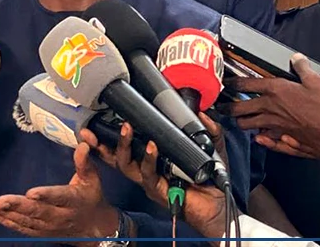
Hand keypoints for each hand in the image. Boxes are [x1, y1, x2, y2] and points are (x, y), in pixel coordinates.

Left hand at [0, 142, 118, 244]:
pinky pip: (21, 228)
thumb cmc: (90, 198)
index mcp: (73, 200)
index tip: (32, 193)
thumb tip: (82, 144)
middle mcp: (60, 216)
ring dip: (7, 214)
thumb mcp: (92, 179)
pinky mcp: (40, 232)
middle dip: (18, 206)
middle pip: (38, 211)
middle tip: (1, 200)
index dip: (46, 195)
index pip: (59, 197)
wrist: (95, 229)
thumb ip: (84, 162)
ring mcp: (49, 226)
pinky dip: (6, 221)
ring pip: (26, 221)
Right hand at [84, 125, 227, 238]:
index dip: (113, 137)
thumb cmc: (211, 181)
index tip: (102, 121)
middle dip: (105, 143)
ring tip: (127, 129)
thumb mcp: (212, 149)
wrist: (219, 206)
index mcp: (154, 160)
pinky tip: (151, 147)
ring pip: (128, 165)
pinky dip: (149, 160)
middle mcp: (147, 171)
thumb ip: (209, 130)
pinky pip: (149, 175)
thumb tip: (203, 113)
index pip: (129, 147)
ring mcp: (151, 182)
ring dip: (125, 146)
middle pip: (118, 157)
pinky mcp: (159, 191)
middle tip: (100, 126)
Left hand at [222, 55, 319, 161]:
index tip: (226, 82)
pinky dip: (259, 138)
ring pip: (247, 125)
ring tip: (238, 119)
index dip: (233, 82)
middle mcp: (270, 108)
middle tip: (222, 106)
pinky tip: (259, 136)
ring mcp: (273, 126)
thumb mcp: (316, 81)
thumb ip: (303, 68)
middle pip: (240, 109)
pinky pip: (263, 140)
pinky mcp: (280, 139)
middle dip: (228, 107)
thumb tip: (296, 58)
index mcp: (276, 91)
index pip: (247, 84)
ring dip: (241, 122)